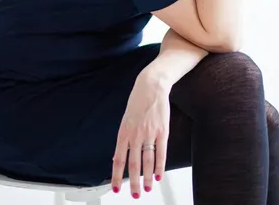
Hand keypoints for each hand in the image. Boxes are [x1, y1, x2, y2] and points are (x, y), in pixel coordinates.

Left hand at [111, 73, 170, 196]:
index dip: (117, 176)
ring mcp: (149, 133)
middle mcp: (136, 134)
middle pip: (134, 164)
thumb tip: (119, 156)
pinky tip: (158, 175)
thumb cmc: (138, 101)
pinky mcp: (162, 131)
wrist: (151, 85)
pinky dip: (159, 166)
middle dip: (133, 182)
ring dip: (146, 177)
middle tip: (135, 195)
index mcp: (124, 131)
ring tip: (147, 188)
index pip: (119, 159)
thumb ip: (124, 138)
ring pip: (147, 161)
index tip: (116, 189)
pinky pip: (161, 152)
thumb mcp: (126, 119)